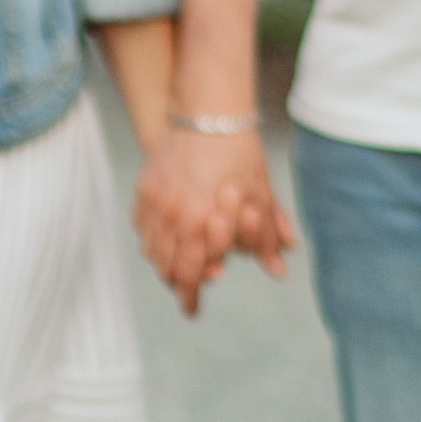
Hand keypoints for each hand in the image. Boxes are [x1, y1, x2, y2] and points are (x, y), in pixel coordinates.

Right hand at [133, 122, 297, 318]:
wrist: (208, 109)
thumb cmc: (240, 150)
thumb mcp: (260, 195)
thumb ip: (266, 237)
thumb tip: (278, 270)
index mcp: (199, 223)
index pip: (189, 276)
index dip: (191, 299)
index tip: (193, 311)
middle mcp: (171, 216)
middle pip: (166, 268)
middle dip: (178, 284)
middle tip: (188, 292)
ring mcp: (154, 201)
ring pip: (151, 250)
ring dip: (164, 263)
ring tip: (178, 267)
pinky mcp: (144, 187)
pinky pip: (141, 227)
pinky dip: (152, 239)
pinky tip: (165, 239)